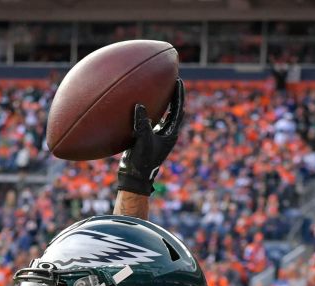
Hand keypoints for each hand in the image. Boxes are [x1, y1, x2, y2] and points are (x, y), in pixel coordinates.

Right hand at [116, 78, 184, 195]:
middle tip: (171, 81)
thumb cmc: (143, 160)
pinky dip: (149, 111)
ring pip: (163, 115)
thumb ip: (143, 123)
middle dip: (173, 96)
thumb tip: (139, 105)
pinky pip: (150, 120)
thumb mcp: (143, 140)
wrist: (135, 176)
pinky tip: (142, 103)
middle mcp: (167, 132)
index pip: (178, 109)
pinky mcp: (148, 137)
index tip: (178, 80)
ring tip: (159, 88)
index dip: (179, 95)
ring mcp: (158, 135)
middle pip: (174, 110)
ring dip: (162, 102)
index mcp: (171, 133)